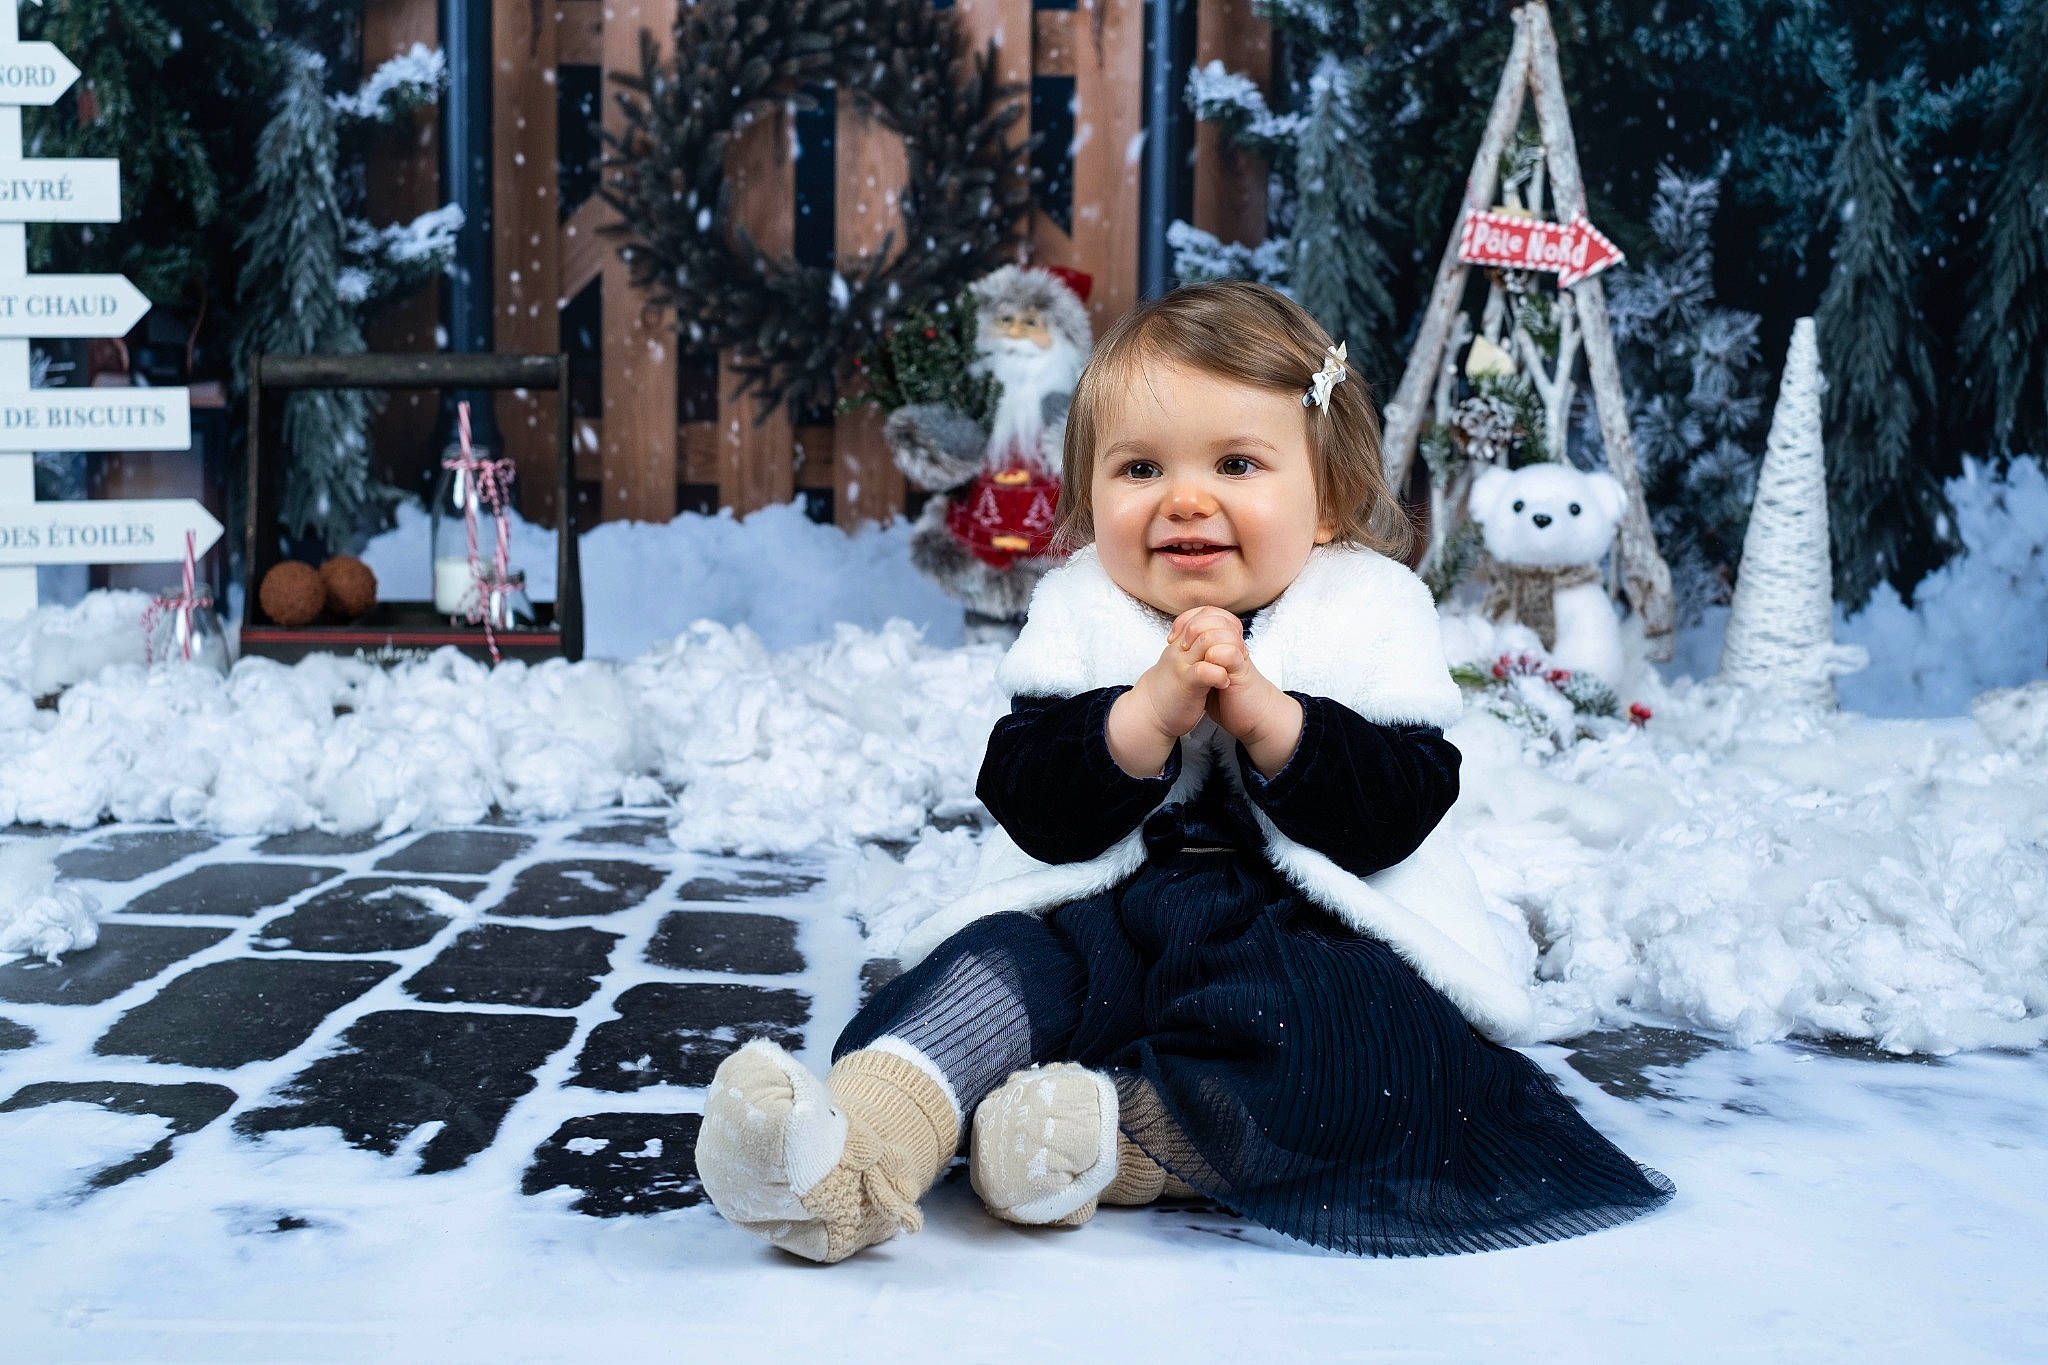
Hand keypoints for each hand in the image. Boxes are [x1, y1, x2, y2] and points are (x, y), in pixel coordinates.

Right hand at [1104, 607, 1237, 777]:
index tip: (1235, 638)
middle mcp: (1181, 647)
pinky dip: (1220, 674)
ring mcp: (1183, 664)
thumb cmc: (1171, 687)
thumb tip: (1218, 637)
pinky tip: (1225, 682)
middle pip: (1208, 622)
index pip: (1206, 613)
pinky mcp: (1186, 684)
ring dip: (1228, 650)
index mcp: (1182, 640)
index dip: (1226, 620)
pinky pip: (1205, 671)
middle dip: (1231, 633)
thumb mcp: (1182, 660)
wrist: (1149, 713)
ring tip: (1235, 665)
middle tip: (1240, 651)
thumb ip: (1196, 647)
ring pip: (1207, 641)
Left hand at [1180, 612, 1302, 778]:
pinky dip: (1216, 656)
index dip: (1185, 620)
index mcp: (1221, 642)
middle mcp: (1230, 644)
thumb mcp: (1206, 676)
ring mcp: (1237, 656)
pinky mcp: (1242, 671)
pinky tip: (1206, 667)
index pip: (1205, 613)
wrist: (1254, 717)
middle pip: (1213, 615)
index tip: (1171, 638)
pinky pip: (1231, 653)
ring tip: (1192, 655)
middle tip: (1180, 645)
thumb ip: (1196, 662)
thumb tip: (1175, 655)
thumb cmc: (1228, 698)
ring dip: (1203, 638)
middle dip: (1192, 626)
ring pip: (1222, 630)